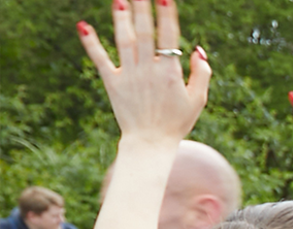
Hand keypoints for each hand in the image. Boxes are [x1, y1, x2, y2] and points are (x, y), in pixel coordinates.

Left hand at [77, 0, 211, 147]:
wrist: (150, 143)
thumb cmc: (177, 121)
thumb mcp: (198, 100)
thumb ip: (202, 73)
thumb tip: (198, 50)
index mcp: (170, 73)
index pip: (169, 37)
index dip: (167, 16)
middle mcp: (148, 70)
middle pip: (145, 33)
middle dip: (142, 9)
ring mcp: (129, 75)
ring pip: (124, 41)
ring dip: (120, 19)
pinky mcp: (112, 82)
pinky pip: (100, 59)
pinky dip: (90, 42)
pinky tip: (83, 25)